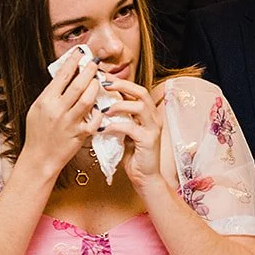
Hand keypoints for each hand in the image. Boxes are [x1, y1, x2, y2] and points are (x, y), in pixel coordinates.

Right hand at [19, 55, 103, 178]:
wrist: (39, 158)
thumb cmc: (37, 133)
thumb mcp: (37, 110)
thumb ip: (50, 94)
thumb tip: (63, 77)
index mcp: (45, 101)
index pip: (61, 76)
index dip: (72, 62)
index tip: (79, 53)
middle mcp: (57, 110)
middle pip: (77, 84)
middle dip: (89, 71)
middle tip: (96, 62)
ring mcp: (69, 122)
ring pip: (88, 99)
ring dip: (96, 87)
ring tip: (99, 80)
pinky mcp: (80, 135)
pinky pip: (94, 119)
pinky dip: (99, 111)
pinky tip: (102, 105)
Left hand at [100, 76, 167, 192]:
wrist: (145, 177)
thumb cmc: (133, 155)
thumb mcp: (125, 131)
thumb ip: (119, 118)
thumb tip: (100, 103)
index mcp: (149, 114)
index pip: (138, 90)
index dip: (122, 82)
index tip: (104, 78)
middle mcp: (154, 118)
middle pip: (142, 92)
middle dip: (122, 86)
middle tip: (104, 84)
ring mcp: (153, 129)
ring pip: (139, 107)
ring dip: (119, 105)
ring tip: (103, 110)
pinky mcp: (149, 141)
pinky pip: (131, 127)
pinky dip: (114, 126)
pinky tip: (102, 129)